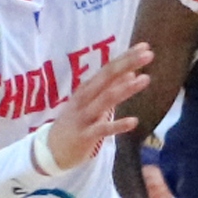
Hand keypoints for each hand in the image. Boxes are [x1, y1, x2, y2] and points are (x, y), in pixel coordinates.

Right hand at [37, 44, 154, 175]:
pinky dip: (118, 125)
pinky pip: (103, 129)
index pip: (108, 69)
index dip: (126, 57)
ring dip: (126, 89)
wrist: (49, 150)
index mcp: (87, 89)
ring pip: (106, 99)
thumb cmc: (74, 124)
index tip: (145, 46)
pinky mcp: (85, 136)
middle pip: (107, 77)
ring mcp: (84, 116)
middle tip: (148, 54)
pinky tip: (134, 121)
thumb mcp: (90, 103)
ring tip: (145, 79)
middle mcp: (84, 99)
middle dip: (127, 64)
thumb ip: (110, 88)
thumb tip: (131, 72)